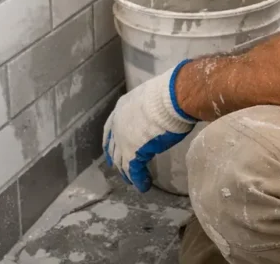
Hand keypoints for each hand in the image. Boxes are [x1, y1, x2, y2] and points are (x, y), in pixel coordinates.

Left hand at [103, 62, 196, 191]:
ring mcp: (123, 141)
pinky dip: (138, 180)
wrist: (170, 99)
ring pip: (121, 161)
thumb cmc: (167, 94)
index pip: (111, 128)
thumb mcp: (150, 98)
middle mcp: (118, 125)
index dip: (110, 140)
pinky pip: (133, 171)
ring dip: (126, 172)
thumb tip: (155, 114)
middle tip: (117, 167)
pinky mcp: (133, 154)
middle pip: (114, 146)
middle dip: (116, 158)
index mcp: (121, 108)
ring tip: (131, 180)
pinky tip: (144, 186)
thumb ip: (146, 109)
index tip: (109, 149)